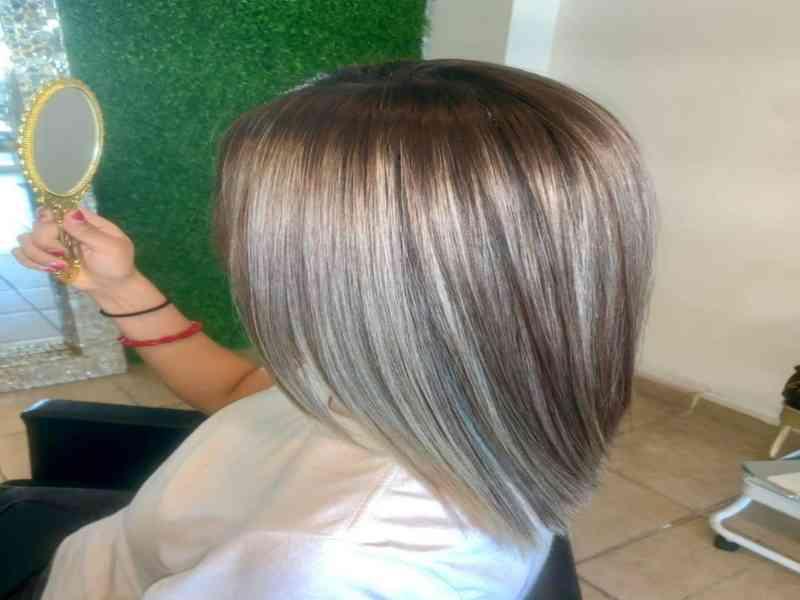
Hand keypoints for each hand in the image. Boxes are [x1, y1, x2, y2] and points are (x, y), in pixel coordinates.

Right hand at [12, 206, 137, 296]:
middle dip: (47, 243)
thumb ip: (89, 232)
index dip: (49, 219)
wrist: (112, 286)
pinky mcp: (46, 258)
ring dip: (39, 255)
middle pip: (38, 225)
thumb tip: (69, 214)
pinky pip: (24, 254)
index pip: (56, 208)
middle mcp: (64, 228)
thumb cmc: (116, 264)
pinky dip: (30, 261)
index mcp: (81, 220)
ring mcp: (53, 243)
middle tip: (64, 257)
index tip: (57, 233)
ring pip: (27, 239)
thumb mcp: (110, 247)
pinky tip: (48, 269)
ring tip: (60, 266)